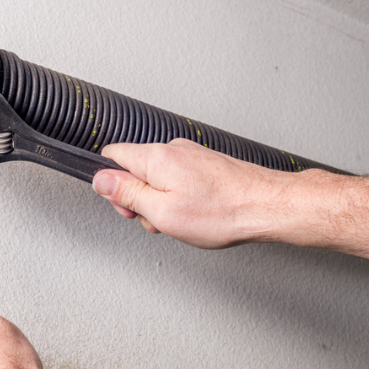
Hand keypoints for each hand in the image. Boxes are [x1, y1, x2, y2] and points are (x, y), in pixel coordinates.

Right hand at [92, 138, 368, 256]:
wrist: (266, 205)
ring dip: (159, 200)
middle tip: (155, 219)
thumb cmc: (221, 212)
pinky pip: (177, 177)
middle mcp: (172, 149)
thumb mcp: (161, 212)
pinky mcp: (205, 163)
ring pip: (157, 176)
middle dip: (138, 197)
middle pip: (134, 168)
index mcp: (155, 158)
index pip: (111, 156)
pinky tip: (194, 212)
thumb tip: (101, 180)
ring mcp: (190, 155)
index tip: (126, 205)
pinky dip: (178, 196)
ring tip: (180, 219)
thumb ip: (127, 193)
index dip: (111, 184)